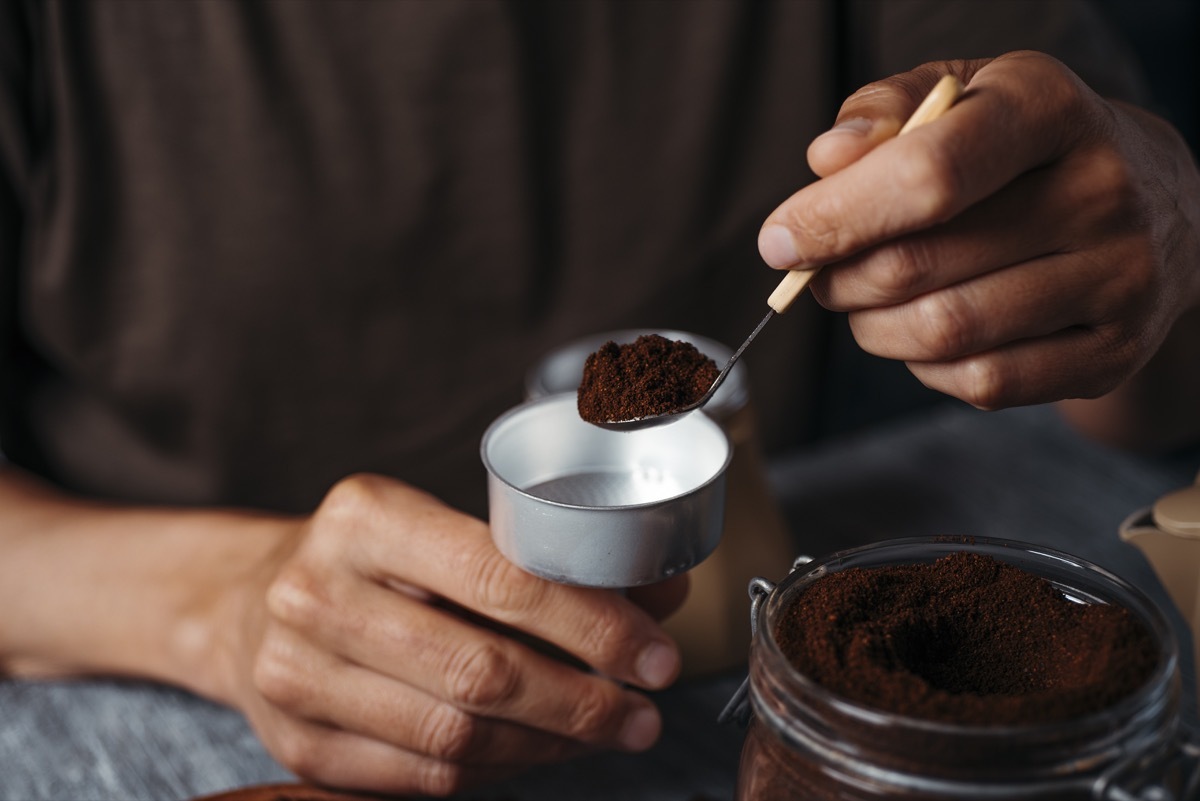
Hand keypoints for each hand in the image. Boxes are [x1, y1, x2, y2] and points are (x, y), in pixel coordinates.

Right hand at [222, 474, 685, 795]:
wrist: (247, 601)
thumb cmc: (373, 558)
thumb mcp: (445, 529)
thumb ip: (550, 558)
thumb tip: (662, 594)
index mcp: (366, 516)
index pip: (499, 577)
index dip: (591, 626)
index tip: (655, 657)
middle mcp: (318, 592)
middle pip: (479, 670)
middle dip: (583, 701)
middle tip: (644, 713)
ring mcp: (296, 675)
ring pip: (455, 736)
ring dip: (550, 744)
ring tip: (605, 733)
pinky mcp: (295, 745)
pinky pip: (423, 777)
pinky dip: (498, 771)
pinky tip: (539, 751)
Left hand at [758, 51, 1199, 408]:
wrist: (1155, 202)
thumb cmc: (1023, 146)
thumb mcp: (962, 93)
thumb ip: (886, 110)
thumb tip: (827, 162)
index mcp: (1051, 110)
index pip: (927, 174)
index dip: (834, 217)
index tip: (780, 240)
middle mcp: (1101, 192)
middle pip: (919, 265)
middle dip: (839, 279)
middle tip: (819, 274)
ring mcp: (1119, 280)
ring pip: (945, 332)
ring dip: (872, 328)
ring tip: (864, 301)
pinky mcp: (1112, 353)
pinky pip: (984, 382)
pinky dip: (926, 367)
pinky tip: (922, 333)